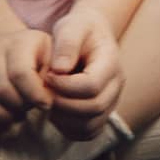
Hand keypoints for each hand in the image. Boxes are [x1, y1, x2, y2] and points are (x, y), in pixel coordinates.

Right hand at [0, 17, 62, 140]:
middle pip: (1, 90)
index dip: (35, 94)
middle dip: (20, 106)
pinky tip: (2, 123)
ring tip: (17, 115)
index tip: (46, 105)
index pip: (20, 72)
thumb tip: (49, 98)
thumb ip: (56, 75)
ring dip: (3, 117)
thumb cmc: (41, 60)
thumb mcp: (54, 59)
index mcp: (18, 42)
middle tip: (29, 108)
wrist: (13, 53)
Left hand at [32, 4, 127, 130]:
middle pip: (93, 108)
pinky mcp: (101, 114)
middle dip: (62, 103)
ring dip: (63, 118)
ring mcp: (111, 102)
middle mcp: (116, 85)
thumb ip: (66, 43)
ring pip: (90, 125)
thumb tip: (60, 69)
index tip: (47, 75)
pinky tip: (55, 111)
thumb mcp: (71, 26)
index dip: (64, 86)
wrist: (89, 36)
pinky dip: (68, 128)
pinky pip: (87, 132)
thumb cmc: (78, 29)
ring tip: (48, 100)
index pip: (91, 85)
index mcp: (111, 62)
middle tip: (43, 91)